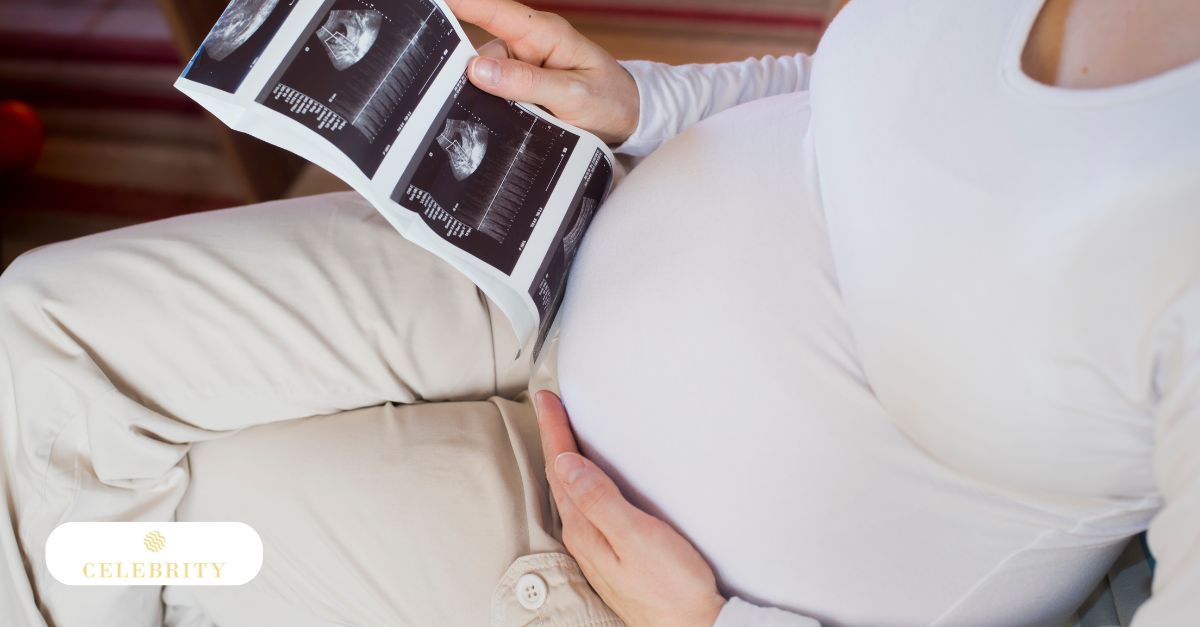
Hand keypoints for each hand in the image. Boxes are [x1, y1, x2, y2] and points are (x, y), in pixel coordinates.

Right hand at [446, 0, 639, 144]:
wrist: (628, 118)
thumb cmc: (609, 100)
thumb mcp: (572, 94)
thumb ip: (526, 82)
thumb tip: (478, 70)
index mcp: (543, 33)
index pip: (493, 9)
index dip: (461, 3)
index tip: (432, 4)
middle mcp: (528, 44)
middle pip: (480, 50)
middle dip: (469, 72)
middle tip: (471, 97)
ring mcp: (523, 66)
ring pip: (483, 76)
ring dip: (484, 96)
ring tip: (513, 116)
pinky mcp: (520, 85)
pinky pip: (494, 91)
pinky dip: (492, 105)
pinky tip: (501, 119)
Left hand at [533, 390, 725, 626]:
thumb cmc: (673, 588)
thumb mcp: (638, 538)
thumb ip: (601, 500)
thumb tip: (567, 464)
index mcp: (586, 529)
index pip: (562, 468)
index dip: (554, 430)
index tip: (545, 399)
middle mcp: (584, 538)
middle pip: (561, 476)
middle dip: (554, 438)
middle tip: (548, 405)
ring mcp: (597, 549)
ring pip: (571, 492)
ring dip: (565, 459)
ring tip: (561, 433)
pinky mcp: (612, 555)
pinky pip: (586, 506)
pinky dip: (581, 481)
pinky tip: (587, 480)